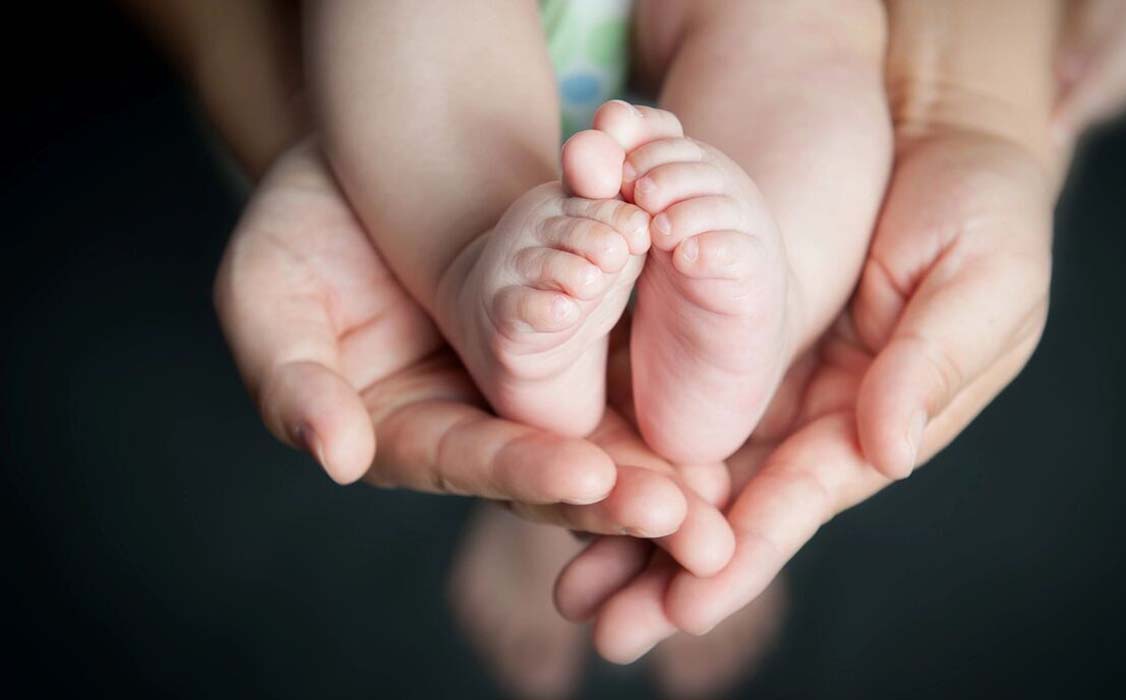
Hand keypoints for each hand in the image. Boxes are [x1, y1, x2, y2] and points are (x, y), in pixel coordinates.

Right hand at [213, 140, 735, 565]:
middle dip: (621, 498)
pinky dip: (669, 402)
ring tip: (721, 495)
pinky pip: (625, 377)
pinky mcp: (574, 345)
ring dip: (662, 472)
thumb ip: (293, 380)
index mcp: (406, 433)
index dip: (527, 474)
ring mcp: (530, 392)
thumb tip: (337, 457)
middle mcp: (478, 427)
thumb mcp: (268, 294)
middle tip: (693, 520)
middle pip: (553, 474)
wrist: (366, 169)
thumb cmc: (299, 229)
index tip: (590, 477)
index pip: (470, 464)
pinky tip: (721, 427)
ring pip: (604, 442)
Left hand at [555, 130, 1053, 661]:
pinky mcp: (723, 334)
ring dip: (629, 523)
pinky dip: (627, 440)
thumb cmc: (982, 210)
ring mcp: (764, 380)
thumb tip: (890, 455)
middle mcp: (810, 418)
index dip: (745, 556)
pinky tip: (573, 476)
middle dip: (668, 571)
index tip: (685, 606)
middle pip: (730, 507)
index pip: (801, 501)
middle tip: (603, 627)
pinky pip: (668, 395)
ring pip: (688, 467)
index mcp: (875, 421)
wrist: (938, 132)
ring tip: (567, 582)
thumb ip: (929, 366)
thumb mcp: (977, 282)